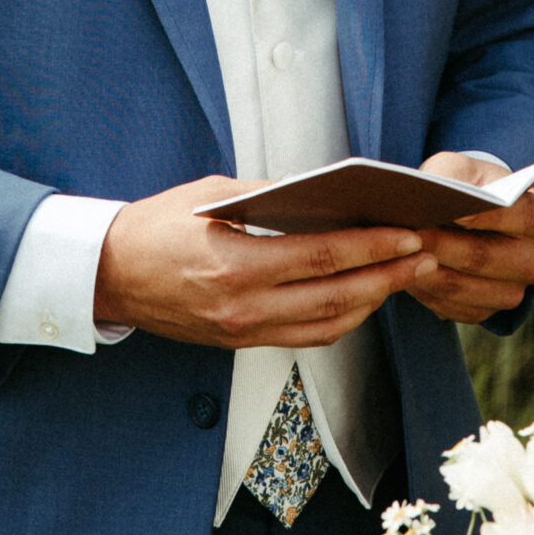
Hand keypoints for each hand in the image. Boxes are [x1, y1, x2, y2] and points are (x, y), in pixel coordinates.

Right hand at [93, 177, 438, 347]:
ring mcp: (242, 330)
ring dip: (372, 300)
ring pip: (326, 324)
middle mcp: (242, 306)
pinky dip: (341, 319)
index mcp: (235, 264)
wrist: (107, 275)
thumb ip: (269, 197)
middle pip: (335, 296)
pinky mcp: (240, 341)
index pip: (322, 256)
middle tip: (426, 254)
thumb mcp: (211, 196)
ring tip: (404, 275)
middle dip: (387, 275)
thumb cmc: (156, 225)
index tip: (408, 232)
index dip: (371, 246)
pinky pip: (304, 337)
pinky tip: (362, 297)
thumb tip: (326, 193)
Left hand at [402, 152, 533, 325]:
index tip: (456, 211)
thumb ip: (455, 174)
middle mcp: (532, 261)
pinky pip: (450, 306)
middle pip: (484, 256)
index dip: (489, 215)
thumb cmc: (466, 187)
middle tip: (409, 233)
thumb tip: (442, 190)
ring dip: (425, 270)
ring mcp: (511, 291)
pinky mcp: (485, 311)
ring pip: (462, 287)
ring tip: (399, 252)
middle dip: (442, 245)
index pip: (522, 215)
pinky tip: (406, 270)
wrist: (465, 220)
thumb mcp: (462, 168)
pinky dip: (424, 290)